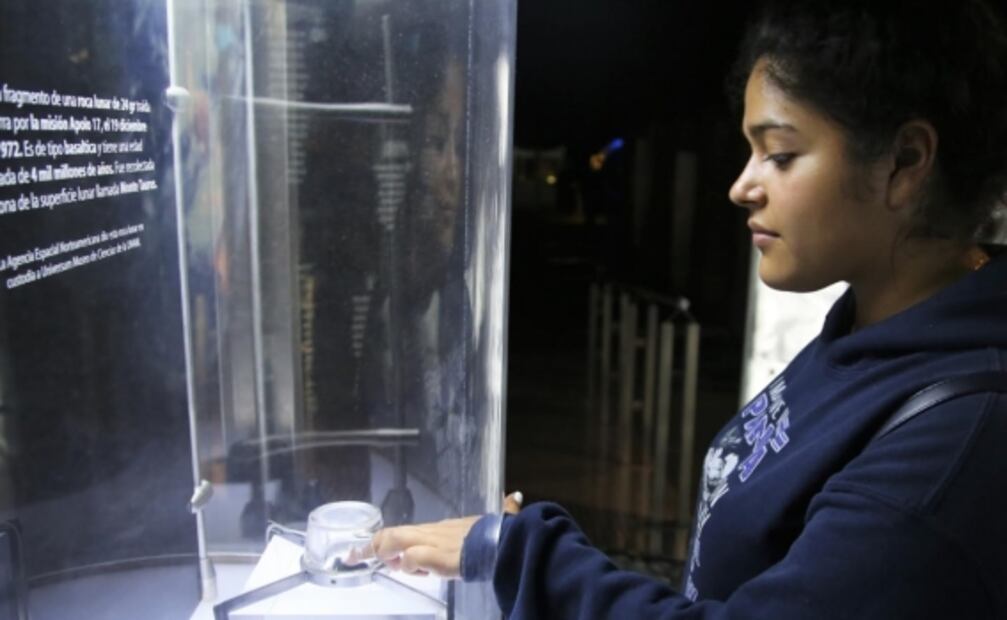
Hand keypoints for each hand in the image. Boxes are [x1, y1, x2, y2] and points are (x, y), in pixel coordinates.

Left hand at [361, 491, 523, 577]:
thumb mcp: (495, 521)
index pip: (408, 531)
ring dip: (383, 552)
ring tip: (379, 562)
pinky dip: (408, 565)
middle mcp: (433, 531)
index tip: (375, 548)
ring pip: (395, 539)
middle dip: (371, 545)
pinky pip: (413, 558)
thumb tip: (515, 496)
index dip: (388, 540)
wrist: (507, 541)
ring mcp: (433, 543)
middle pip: (393, 532)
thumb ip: (503, 509)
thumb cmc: (501, 533)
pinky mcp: (437, 557)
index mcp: (442, 527)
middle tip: (355, 557)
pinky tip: (412, 570)